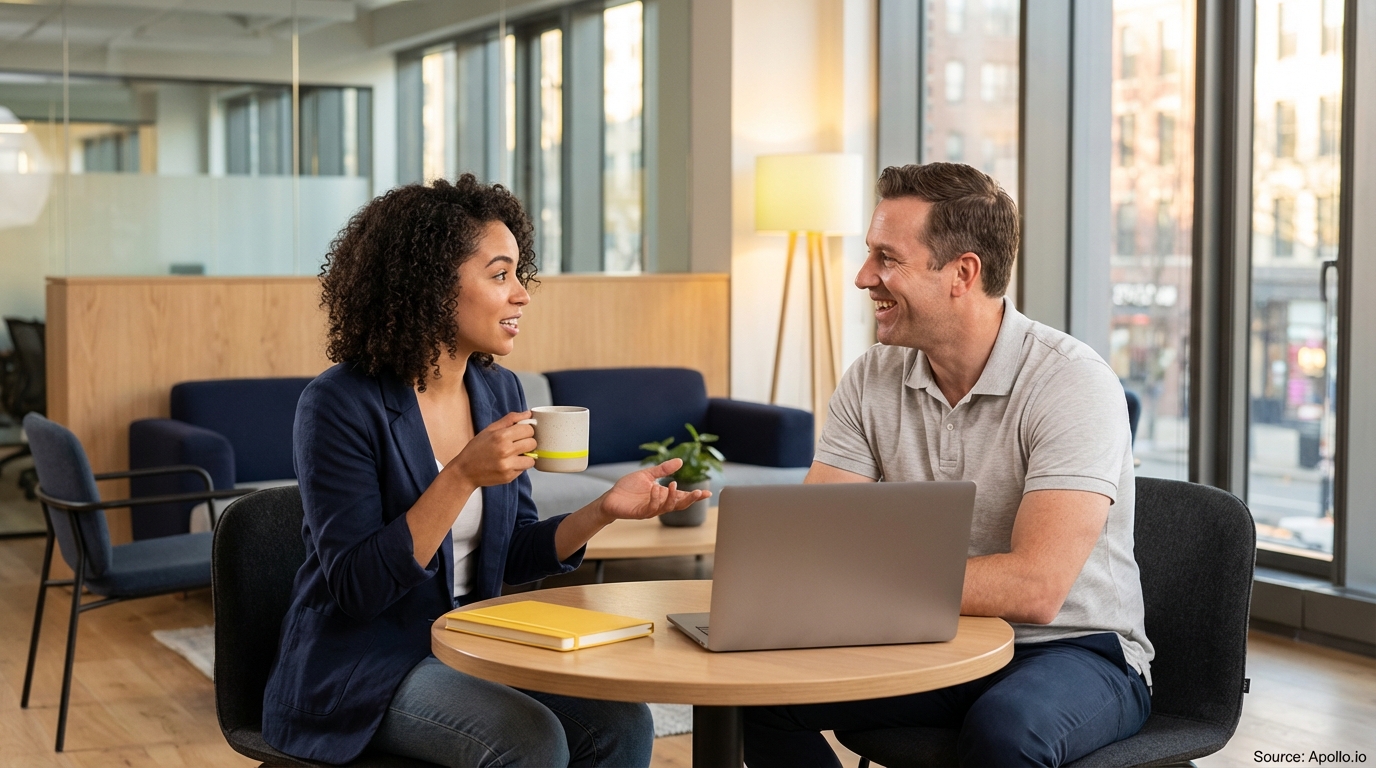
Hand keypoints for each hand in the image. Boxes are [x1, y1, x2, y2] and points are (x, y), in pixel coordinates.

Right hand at [445, 411, 535, 487]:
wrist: (465, 471)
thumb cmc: (476, 449)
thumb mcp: (489, 429)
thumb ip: (510, 420)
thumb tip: (528, 414)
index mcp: (501, 436)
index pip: (529, 430)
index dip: (526, 430)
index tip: (521, 433)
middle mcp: (505, 451)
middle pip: (532, 443)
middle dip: (527, 442)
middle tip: (517, 444)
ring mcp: (507, 466)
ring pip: (531, 459)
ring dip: (526, 457)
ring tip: (515, 455)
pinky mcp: (509, 477)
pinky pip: (524, 470)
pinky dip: (519, 466)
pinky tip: (508, 464)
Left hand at [597, 458, 711, 521]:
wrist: (611, 497)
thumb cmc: (628, 488)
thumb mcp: (647, 475)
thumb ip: (663, 470)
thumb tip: (680, 461)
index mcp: (663, 495)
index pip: (682, 496)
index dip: (695, 495)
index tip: (707, 493)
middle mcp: (660, 504)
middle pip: (680, 504)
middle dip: (690, 499)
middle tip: (699, 492)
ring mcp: (651, 509)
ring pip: (668, 507)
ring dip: (672, 497)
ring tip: (673, 484)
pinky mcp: (641, 513)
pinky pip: (652, 507)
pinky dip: (656, 498)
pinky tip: (656, 489)